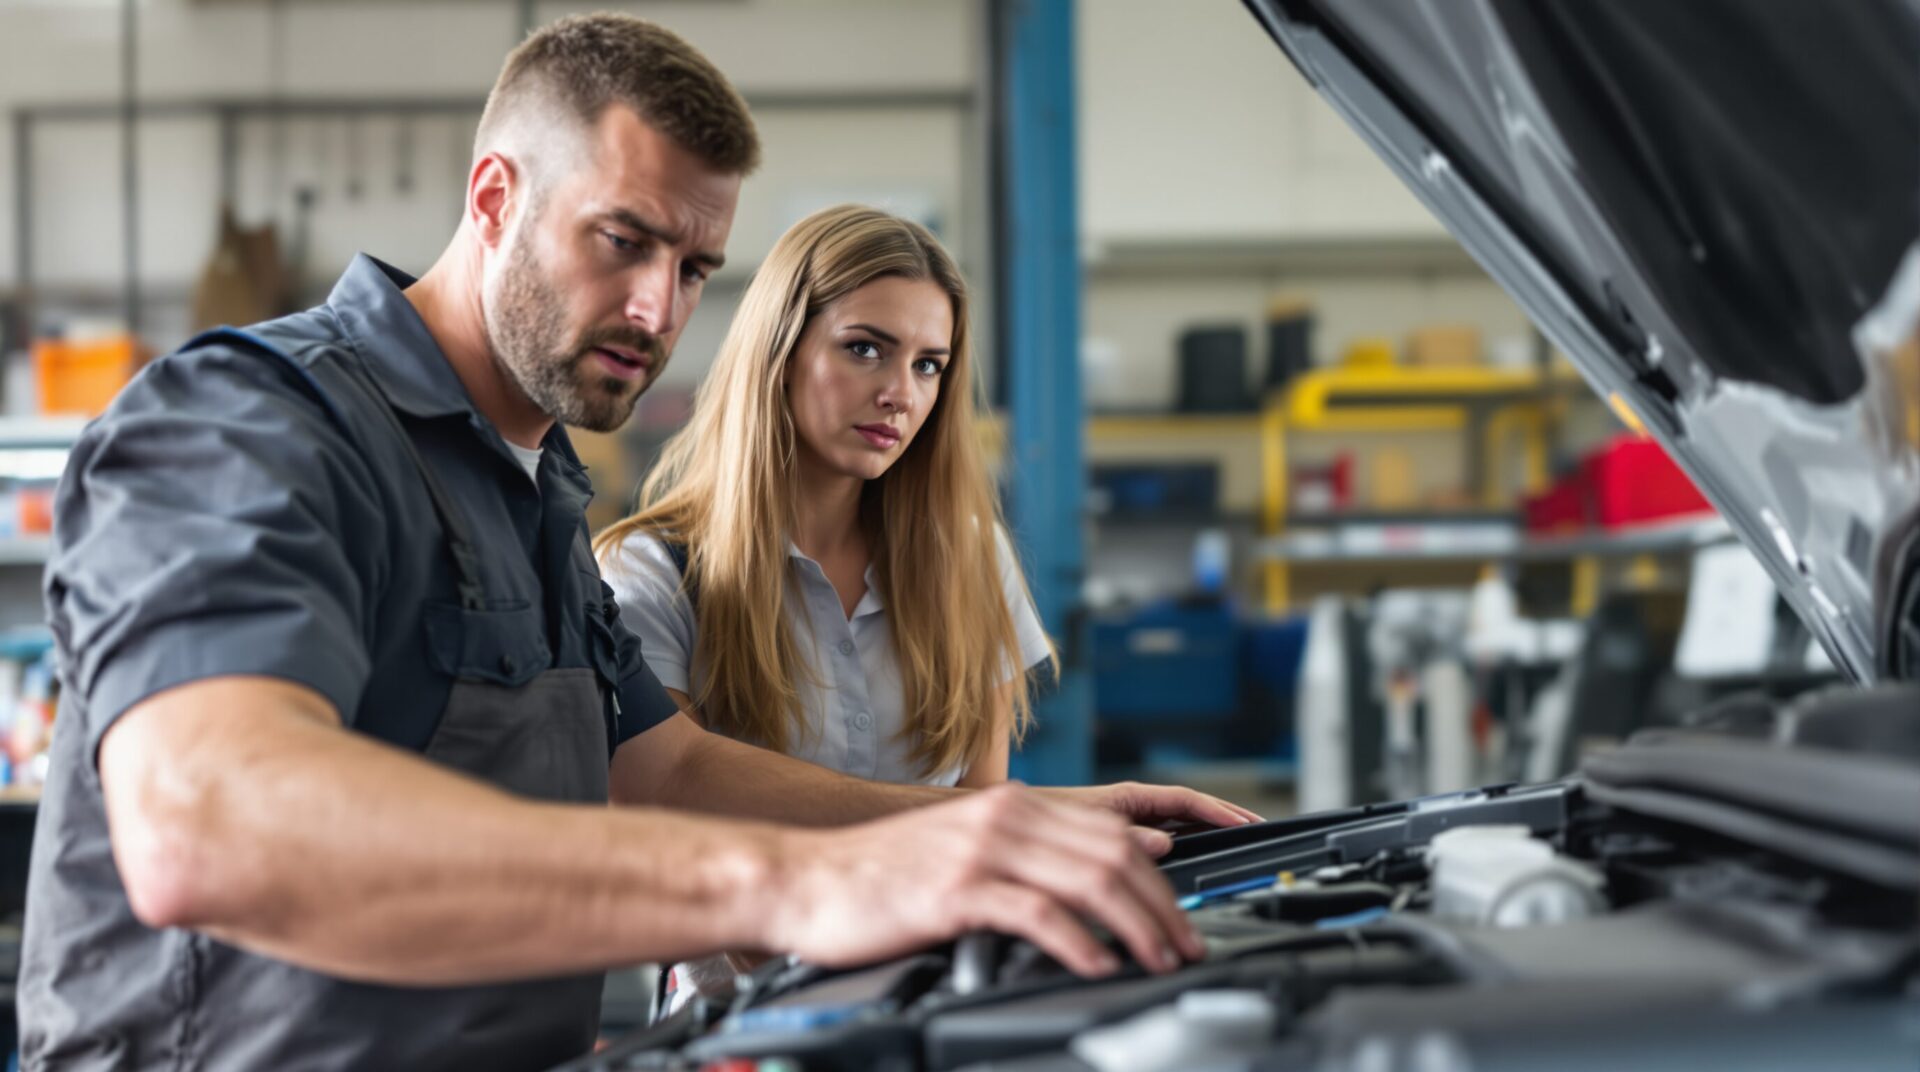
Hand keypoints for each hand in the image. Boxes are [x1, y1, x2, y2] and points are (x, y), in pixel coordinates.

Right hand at [764, 784, 1204, 978]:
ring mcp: (982, 850)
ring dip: (1136, 926)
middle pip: (1114, 854)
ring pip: (1089, 879)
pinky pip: (1039, 913)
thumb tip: (1100, 868)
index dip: (1160, 876)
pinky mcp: (958, 889)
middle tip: (1186, 947)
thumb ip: (1030, 853)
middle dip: (1163, 906)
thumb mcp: (964, 851)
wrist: (804, 880)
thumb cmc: (878, 879)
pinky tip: (1098, 966)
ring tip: (1157, 961)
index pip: (1110, 833)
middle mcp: (1004, 819)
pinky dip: (1080, 942)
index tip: (1183, 917)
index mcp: (1010, 808)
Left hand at [1038, 782, 1262, 856]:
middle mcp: (1128, 809)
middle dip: (1223, 823)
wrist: (996, 825)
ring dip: (1204, 838)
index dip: (1220, 811)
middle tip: (1255, 836)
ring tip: (1234, 852)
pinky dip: (1180, 854)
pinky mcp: (1111, 844)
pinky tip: (1189, 872)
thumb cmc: (1031, 817)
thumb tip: (1164, 843)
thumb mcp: (1080, 822)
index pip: (1186, 800)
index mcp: (1125, 798)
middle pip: (1188, 814)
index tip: (1249, 822)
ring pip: (1175, 830)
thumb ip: (1122, 833)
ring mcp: (1123, 826)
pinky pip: (1158, 846)